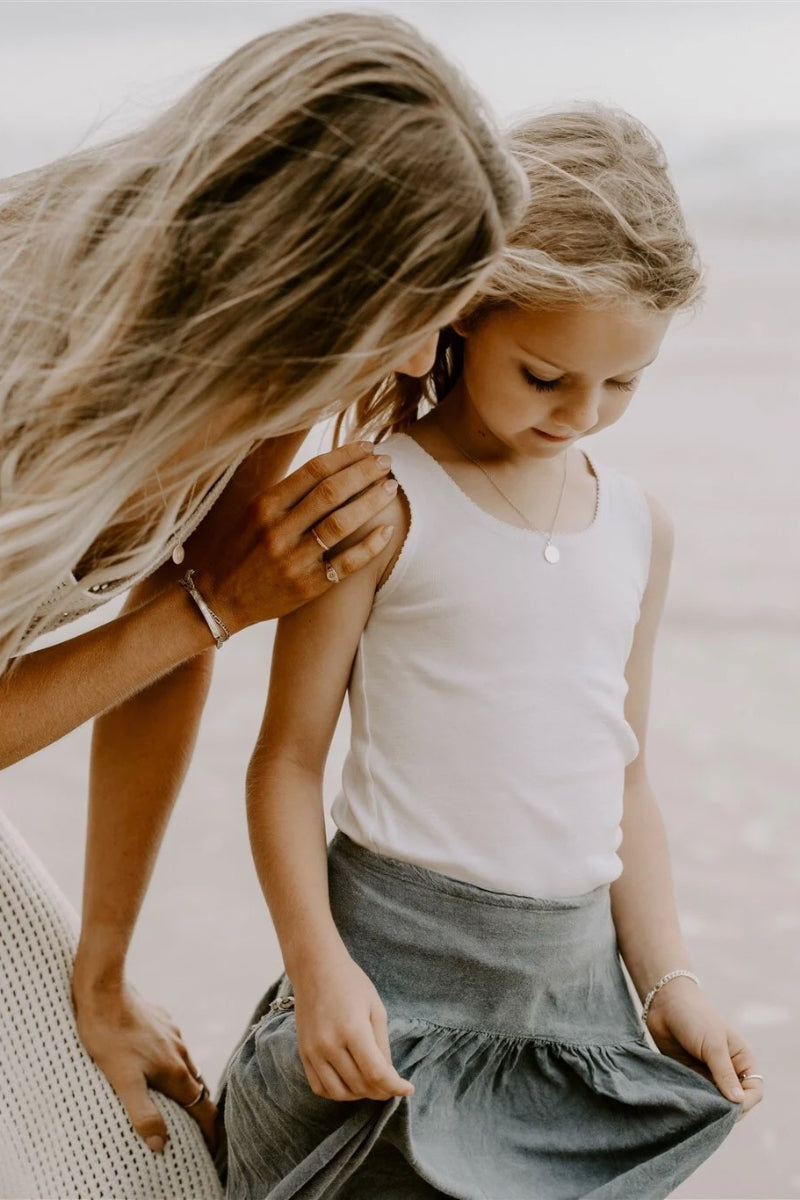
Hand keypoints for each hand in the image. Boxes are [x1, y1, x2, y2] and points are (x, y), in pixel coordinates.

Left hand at [72, 972, 216, 1152]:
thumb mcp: (122, 1081)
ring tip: (176, 1099)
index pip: (201, 1106)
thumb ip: (143, 1113)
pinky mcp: (161, 1019)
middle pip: (197, 1087)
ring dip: (185, 1084)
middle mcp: (179, 1052)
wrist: (104, 991)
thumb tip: (160, 1144)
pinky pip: (173, 1046)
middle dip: (199, 1108)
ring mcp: (172, 1033)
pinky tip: (155, 1061)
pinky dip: (171, 1061)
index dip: (209, 1129)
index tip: (212, 1147)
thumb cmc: (108, 1037)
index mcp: (174, 1071)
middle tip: (196, 1129)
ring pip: (186, 1064)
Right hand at [190, 440, 396, 631]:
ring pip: (341, 524)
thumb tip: (330, 467)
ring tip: (390, 488)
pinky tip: (387, 530)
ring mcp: (293, 559)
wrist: (219, 599)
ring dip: (370, 502)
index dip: (345, 456)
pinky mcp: (306, 586)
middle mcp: (278, 530)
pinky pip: (345, 564)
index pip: (313, 471)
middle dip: (364, 473)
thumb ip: (287, 493)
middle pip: (331, 492)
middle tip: (387, 462)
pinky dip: (369, 546)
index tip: (368, 447)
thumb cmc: (239, 551)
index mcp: (264, 506)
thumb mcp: (252, 514)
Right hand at [291, 949, 414, 1102]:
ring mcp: (313, 1051)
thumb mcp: (376, 1009)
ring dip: (360, 1095)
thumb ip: (382, 1045)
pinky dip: (338, 1093)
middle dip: (381, 1090)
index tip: (408, 1088)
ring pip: (340, 1093)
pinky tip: (350, 1083)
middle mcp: (329, 1045)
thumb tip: (388, 1075)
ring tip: (373, 1084)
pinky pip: (320, 1087)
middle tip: (392, 1084)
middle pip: (360, 1085)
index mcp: (352, 1030)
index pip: (376, 1073)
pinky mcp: (303, 1054)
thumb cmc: (350, 983)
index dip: (395, 1087)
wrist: (315, 968)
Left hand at [645, 977, 761, 1116]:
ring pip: (715, 1100)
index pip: (753, 1090)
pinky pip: (698, 1095)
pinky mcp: (691, 1075)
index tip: (731, 1109)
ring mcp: (709, 1073)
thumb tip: (739, 1102)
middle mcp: (728, 1069)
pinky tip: (688, 1104)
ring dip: (709, 1107)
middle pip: (735, 1100)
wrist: (664, 1003)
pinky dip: (695, 1101)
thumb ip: (725, 1073)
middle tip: (712, 1114)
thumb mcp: (713, 1045)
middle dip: (726, 1109)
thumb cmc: (695, 1017)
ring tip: (698, 1109)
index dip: (745, 1103)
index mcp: (742, 1058)